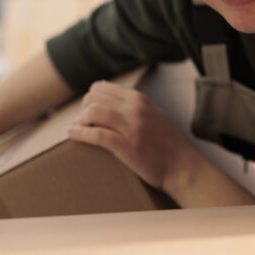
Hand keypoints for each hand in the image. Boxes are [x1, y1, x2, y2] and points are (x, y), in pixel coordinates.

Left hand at [67, 80, 201, 192]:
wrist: (183, 167)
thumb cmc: (168, 144)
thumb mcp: (153, 114)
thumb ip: (133, 106)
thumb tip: (108, 97)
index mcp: (139, 99)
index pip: (102, 88)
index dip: (89, 99)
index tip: (86, 111)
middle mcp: (135, 108)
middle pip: (94, 98)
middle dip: (82, 109)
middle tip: (81, 122)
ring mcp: (131, 127)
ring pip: (93, 112)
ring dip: (80, 120)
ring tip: (77, 128)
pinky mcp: (127, 146)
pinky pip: (97, 134)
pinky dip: (80, 133)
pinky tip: (72, 135)